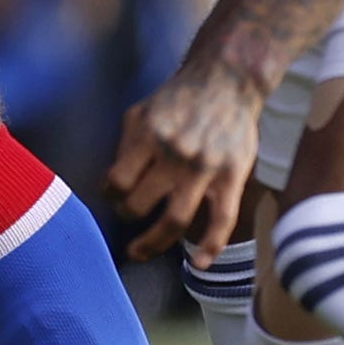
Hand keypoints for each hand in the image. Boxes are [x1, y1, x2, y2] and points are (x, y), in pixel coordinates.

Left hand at [108, 55, 268, 262]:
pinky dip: (211, 248)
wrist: (226, 81)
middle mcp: (175, 154)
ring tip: (139, 251)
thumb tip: (111, 186)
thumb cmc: (178, 98)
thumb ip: (126, 148)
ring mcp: (205, 169)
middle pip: (140, 204)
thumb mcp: (140, 112)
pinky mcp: (233, 177)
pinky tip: (199, 264)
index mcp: (148, 135)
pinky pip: (222, 221)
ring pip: (175, 221)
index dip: (110, 195)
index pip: (117, 182)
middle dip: (127, 216)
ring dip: (153, 243)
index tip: (114, 196)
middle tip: (128, 216)